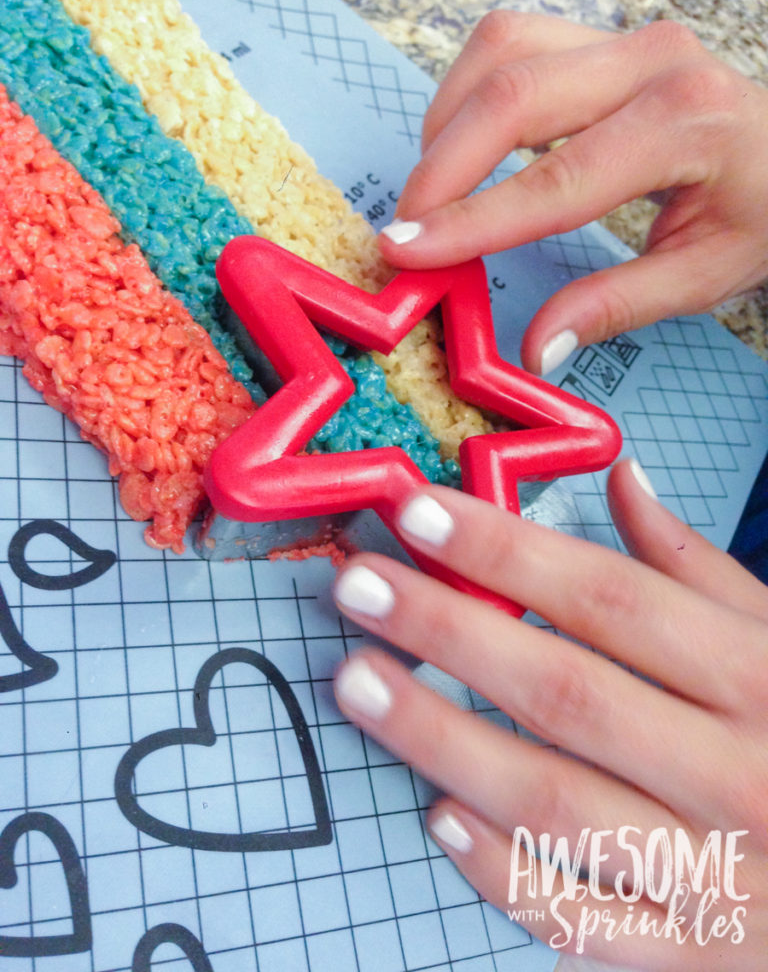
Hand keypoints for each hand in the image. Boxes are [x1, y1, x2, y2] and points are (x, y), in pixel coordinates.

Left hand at [332, 459, 767, 968]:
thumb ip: (695, 567)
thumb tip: (621, 478)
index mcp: (758, 679)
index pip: (611, 599)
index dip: (506, 550)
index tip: (418, 513)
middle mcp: (734, 771)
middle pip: (565, 691)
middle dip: (449, 630)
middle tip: (357, 587)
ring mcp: (710, 870)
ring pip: (553, 801)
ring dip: (443, 738)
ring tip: (358, 684)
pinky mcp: (687, 947)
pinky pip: (579, 918)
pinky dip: (504, 872)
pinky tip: (437, 818)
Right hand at [378, 13, 767, 374]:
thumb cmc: (756, 212)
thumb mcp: (701, 275)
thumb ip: (614, 307)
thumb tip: (534, 348)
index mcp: (685, 126)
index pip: (554, 180)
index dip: (471, 220)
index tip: (406, 249)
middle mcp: (653, 64)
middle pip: (513, 94)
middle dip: (441, 167)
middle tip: (403, 229)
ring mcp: (625, 39)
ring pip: (501, 51)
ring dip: (447, 122)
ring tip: (432, 193)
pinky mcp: (601, 36)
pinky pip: (510, 44)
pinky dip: (468, 95)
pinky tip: (462, 148)